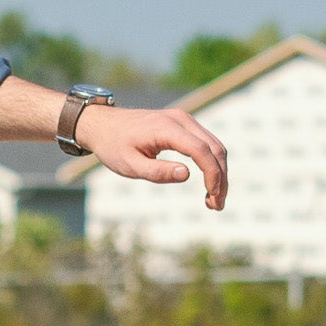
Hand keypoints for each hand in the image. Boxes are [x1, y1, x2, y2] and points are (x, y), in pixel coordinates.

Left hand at [80, 106, 228, 210]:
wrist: (105, 124)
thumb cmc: (114, 146)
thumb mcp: (130, 165)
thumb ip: (157, 171)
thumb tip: (187, 174)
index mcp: (168, 128)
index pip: (201, 150)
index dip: (212, 174)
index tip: (213, 196)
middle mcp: (182, 120)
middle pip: (214, 148)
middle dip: (220, 177)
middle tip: (217, 206)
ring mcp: (184, 120)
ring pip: (214, 145)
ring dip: (219, 172)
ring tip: (214, 200)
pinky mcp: (183, 125)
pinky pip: (205, 143)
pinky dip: (211, 163)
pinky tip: (208, 185)